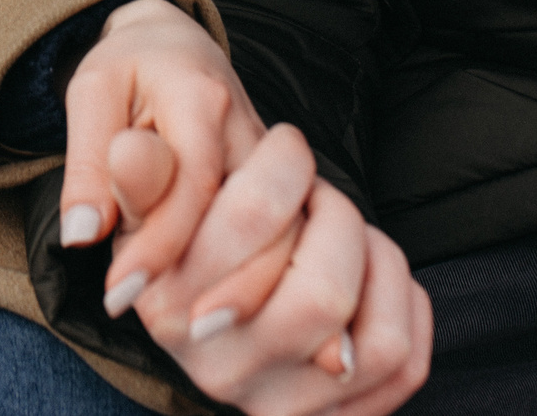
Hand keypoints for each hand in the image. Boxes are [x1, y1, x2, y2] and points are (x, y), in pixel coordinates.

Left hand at [57, 0, 270, 311]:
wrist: (175, 45)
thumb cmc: (127, 72)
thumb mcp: (91, 97)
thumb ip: (88, 166)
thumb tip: (81, 236)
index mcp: (199, 95)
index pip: (191, 183)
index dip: (155, 246)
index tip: (118, 293)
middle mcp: (249, 128)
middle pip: (259, 217)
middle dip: (213, 281)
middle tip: (164, 326)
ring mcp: (276, 161)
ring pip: (289, 238)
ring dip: (248, 295)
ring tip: (195, 332)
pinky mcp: (289, 185)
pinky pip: (295, 243)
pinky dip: (274, 288)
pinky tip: (241, 322)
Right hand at [118, 131, 428, 415]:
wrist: (205, 303)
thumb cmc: (185, 234)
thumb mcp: (149, 202)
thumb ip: (145, 176)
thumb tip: (132, 147)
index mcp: (171, 313)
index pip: (254, 220)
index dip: (285, 164)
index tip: (282, 147)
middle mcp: (224, 373)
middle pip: (324, 297)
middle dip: (337, 219)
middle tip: (315, 195)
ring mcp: (282, 404)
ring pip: (376, 341)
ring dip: (376, 264)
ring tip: (343, 235)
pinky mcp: (334, 415)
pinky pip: (405, 362)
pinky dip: (401, 303)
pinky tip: (368, 272)